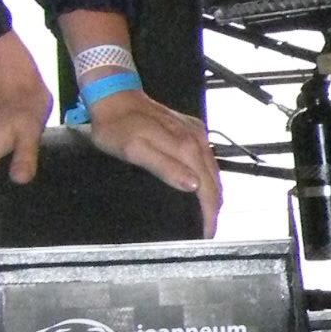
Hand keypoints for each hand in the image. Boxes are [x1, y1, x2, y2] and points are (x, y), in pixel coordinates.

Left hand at [87, 86, 222, 234]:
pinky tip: (201, 187)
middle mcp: (197, 140)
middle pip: (215, 182)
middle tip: (206, 231)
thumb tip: (194, 186)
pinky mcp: (193, 128)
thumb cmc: (118, 128)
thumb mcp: (135, 151)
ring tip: (206, 215)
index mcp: (186, 148)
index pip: (208, 189)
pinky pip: (207, 159)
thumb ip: (165, 167)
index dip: (209, 214)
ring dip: (213, 194)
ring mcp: (197, 132)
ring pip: (214, 170)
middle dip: (214, 208)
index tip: (206, 235)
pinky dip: (208, 177)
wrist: (115, 96)